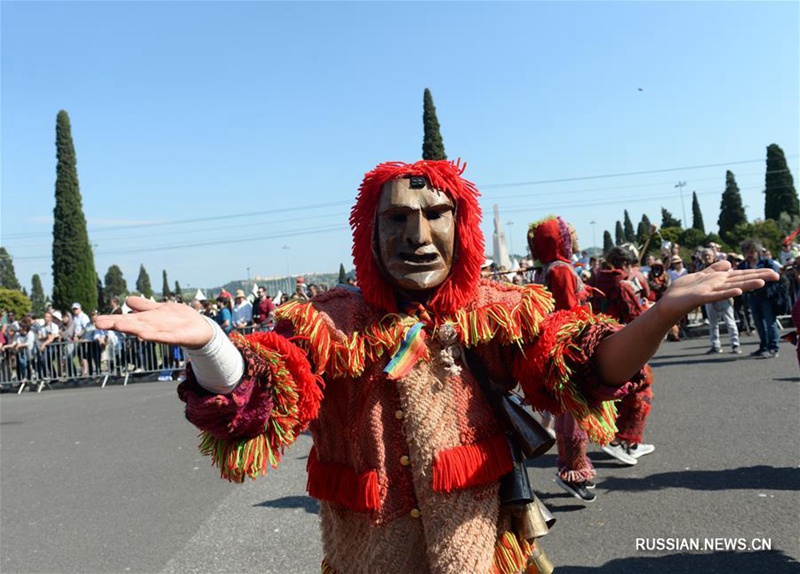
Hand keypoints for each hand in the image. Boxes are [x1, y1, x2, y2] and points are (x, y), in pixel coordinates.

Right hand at [94, 296, 213, 349]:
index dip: (112, 319)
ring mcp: (164, 332)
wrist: (201, 329)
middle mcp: (152, 327)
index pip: (127, 319)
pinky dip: (155, 336)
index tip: (94, 320)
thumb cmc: (178, 320)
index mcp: (147, 320)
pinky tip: (144, 335)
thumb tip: (128, 300)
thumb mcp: (159, 309)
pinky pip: (164, 337)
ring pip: (146, 330)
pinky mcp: (177, 337)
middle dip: (117, 323)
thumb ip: (144, 306)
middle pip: (132, 325)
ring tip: (118, 326)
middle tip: (98, 323)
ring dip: (132, 329)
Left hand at [657, 260, 777, 320]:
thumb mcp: (700, 276)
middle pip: (740, 280)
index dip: (756, 273)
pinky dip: (727, 293)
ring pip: (731, 287)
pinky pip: (716, 295)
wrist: (668, 302)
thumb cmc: (683, 291)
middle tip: (777, 276)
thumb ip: (714, 269)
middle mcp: (717, 286)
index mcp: (718, 280)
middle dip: (758, 277)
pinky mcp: (701, 297)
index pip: (740, 275)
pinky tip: (738, 291)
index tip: (773, 273)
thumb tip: (729, 264)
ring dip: (746, 285)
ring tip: (762, 282)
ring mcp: (710, 292)